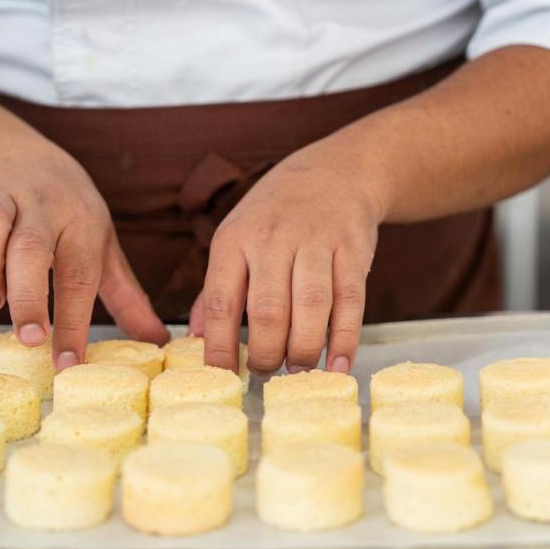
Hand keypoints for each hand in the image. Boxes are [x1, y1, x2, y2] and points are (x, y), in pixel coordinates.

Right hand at [0, 142, 168, 368]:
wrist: (7, 148)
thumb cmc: (63, 207)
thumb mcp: (100, 242)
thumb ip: (126, 294)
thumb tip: (158, 339)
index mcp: (81, 221)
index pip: (81, 275)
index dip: (75, 323)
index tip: (68, 363)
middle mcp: (41, 205)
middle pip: (32, 248)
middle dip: (28, 296)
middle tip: (28, 337)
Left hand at [192, 143, 385, 374]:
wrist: (335, 172)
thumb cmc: (276, 215)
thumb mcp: (236, 238)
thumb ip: (215, 291)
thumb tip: (196, 341)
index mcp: (235, 240)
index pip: (221, 302)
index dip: (220, 347)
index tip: (223, 376)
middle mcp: (273, 239)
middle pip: (267, 311)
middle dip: (266, 354)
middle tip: (266, 373)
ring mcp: (316, 242)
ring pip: (310, 307)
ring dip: (303, 349)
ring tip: (297, 370)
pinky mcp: (353, 249)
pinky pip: (350, 302)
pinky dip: (345, 340)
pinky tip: (338, 364)